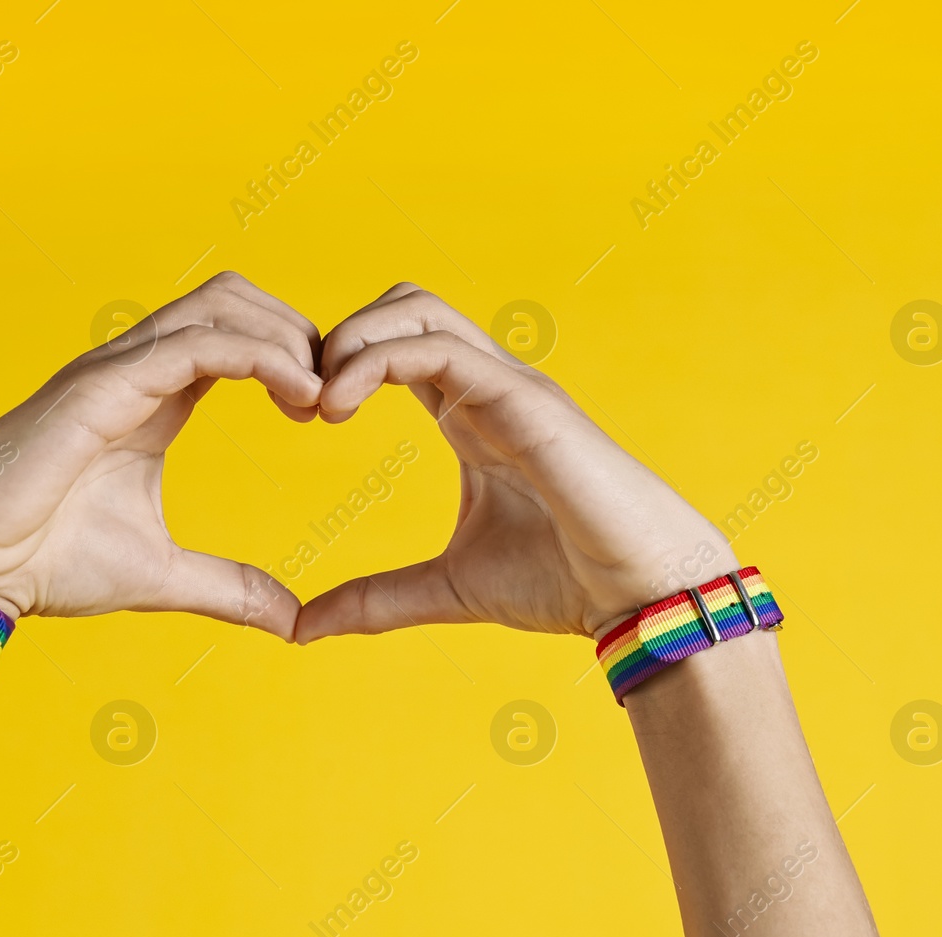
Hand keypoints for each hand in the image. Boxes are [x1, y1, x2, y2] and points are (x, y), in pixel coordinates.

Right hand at [0, 273, 322, 638]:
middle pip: (232, 299)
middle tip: (331, 393)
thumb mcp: (161, 574)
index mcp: (151, 398)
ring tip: (320, 392)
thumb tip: (291, 620)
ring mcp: (115, 370)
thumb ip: (228, 588)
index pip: (233, 336)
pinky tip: (296, 393)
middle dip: (294, 329)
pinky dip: (255, 354)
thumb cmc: (44, 563)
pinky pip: (194, 344)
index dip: (287, 355)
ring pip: (218, 305)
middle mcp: (134, 370)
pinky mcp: (101, 386)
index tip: (322, 408)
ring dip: (283, 336)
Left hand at [294, 283, 735, 642]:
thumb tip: (301, 627)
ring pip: (416, 308)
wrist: (641, 597)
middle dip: (339, 334)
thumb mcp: (445, 590)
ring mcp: (509, 384)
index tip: (300, 415)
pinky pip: (439, 347)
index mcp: (470, 415)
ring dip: (352, 339)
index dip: (339, 362)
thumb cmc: (564, 582)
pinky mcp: (523, 397)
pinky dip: (377, 359)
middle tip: (301, 400)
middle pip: (402, 304)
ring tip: (319, 403)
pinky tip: (340, 406)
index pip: (395, 346)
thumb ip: (374, 600)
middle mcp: (488, 385)